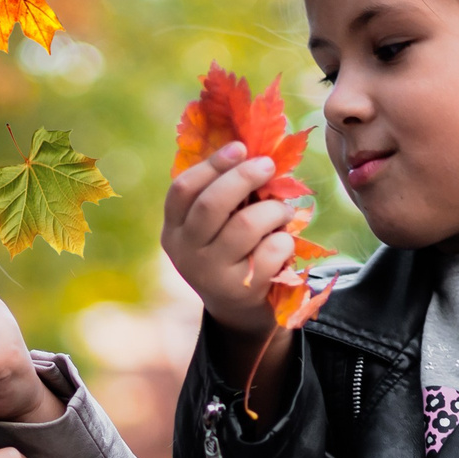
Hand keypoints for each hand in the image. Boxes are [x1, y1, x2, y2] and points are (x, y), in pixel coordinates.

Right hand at [161, 143, 300, 338]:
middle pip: (211, 204)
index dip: (212, 164)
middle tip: (268, 165)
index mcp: (173, 230)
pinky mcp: (241, 290)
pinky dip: (285, 240)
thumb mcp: (214, 227)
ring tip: (283, 211)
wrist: (239, 309)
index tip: (240, 147)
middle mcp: (186, 253)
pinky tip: (283, 242)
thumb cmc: (230, 252)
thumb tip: (252, 151)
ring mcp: (211, 274)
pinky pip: (270, 251)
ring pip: (246, 226)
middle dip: (244, 177)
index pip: (183, 189)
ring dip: (273, 210)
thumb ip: (222, 195)